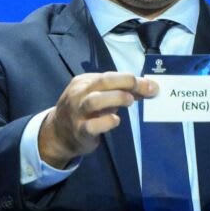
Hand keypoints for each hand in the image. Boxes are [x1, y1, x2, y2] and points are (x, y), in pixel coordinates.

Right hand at [39, 71, 157, 167]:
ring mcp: (77, 113)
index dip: (130, 79)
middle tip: (145, 89)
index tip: (151, 85)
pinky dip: (105, 122)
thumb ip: (119, 92)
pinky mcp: (80, 131)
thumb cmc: (84, 111)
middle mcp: (79, 94)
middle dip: (125, 83)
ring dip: (116, 98)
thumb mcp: (98, 96)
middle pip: (102, 82)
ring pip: (94, 101)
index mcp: (84, 82)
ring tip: (130, 101)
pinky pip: (91, 125)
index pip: (109, 76)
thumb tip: (148, 88)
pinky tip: (115, 120)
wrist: (58, 134)